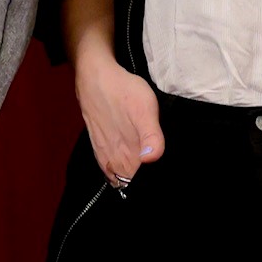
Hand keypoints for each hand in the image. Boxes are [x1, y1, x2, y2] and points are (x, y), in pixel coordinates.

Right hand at [73, 46, 163, 186]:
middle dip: (144, 183)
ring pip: (120, 179)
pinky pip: (110, 170)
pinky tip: (129, 162)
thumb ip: (152, 137)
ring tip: (145, 170)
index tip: (166, 177)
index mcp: (127, 155)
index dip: (155, 182)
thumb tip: (151, 160)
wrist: (95, 77)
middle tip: (159, 173)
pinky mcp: (99, 148)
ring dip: (132, 179)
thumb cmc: (123, 91)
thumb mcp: (146, 109)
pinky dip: (119, 173)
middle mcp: (114, 161)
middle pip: (131, 184)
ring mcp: (105, 156)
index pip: (143, 184)